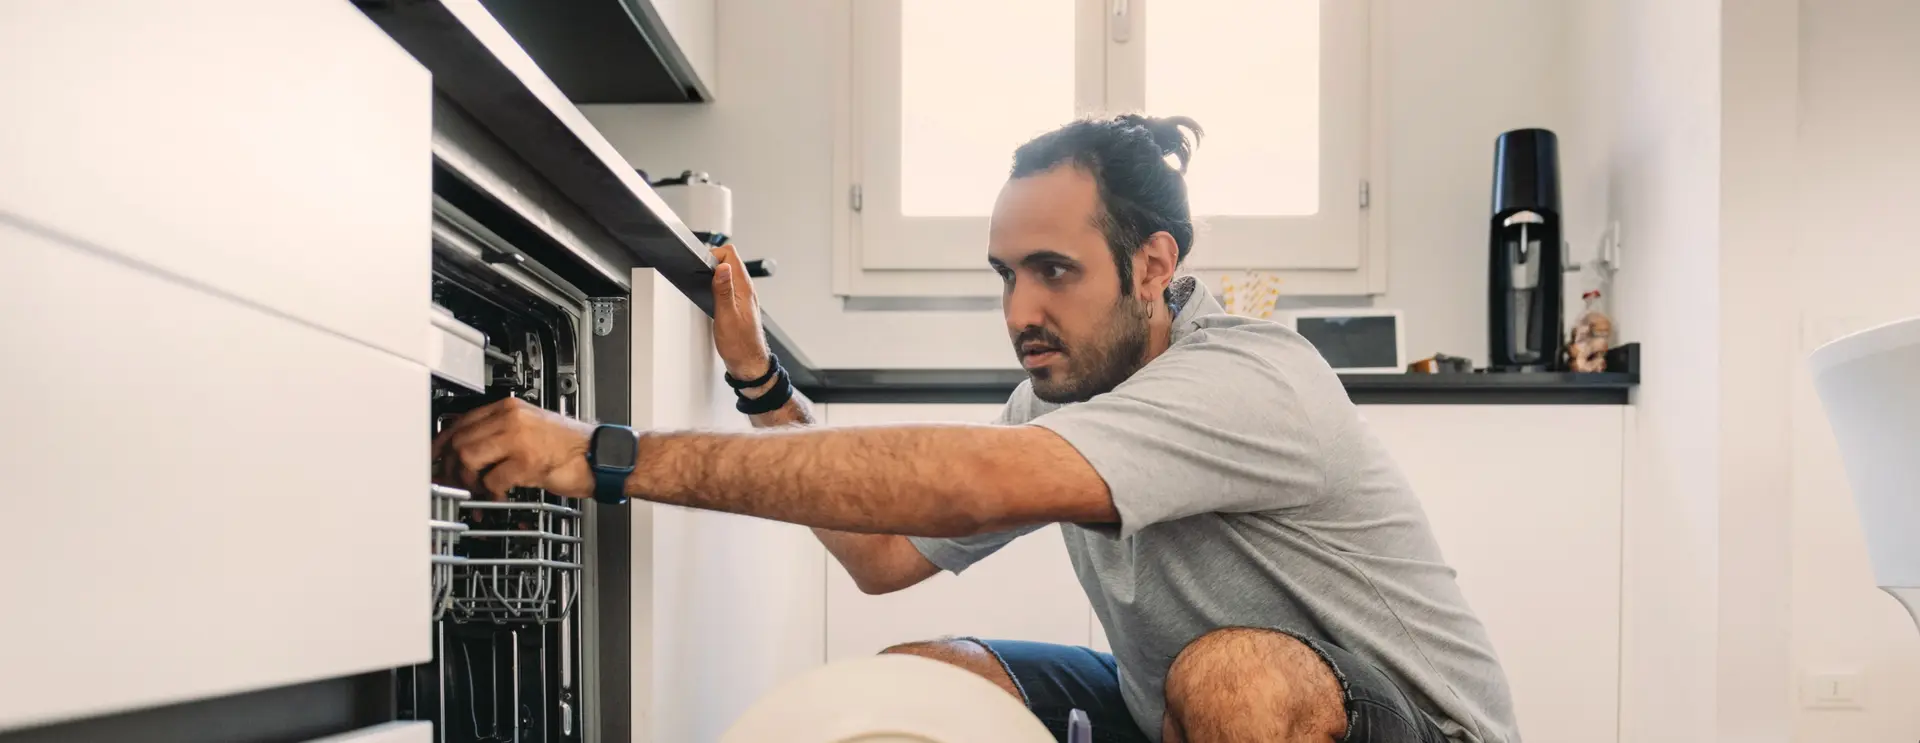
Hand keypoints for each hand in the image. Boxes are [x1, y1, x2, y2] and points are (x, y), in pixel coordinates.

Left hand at [432, 398, 596, 499]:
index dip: (441, 444)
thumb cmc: (570, 447)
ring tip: (478, 490)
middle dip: (448, 467)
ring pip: (467, 458)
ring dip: (467, 481)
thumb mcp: (531, 428)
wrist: (601, 456)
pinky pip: (491, 480)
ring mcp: (518, 439)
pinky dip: (490, 493)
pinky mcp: (527, 461)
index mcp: (509, 408)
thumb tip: (465, 452)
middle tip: (451, 483)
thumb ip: (499, 434)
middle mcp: (511, 418)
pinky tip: (498, 496)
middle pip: (458, 440)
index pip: (460, 421)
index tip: (434, 459)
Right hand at [710, 244, 773, 379]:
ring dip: (714, 274)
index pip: (731, 255)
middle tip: (700, 276)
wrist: (748, 363)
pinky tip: (710, 296)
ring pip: (727, 273)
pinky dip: (717, 286)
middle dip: (712, 263)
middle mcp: (745, 289)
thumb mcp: (726, 316)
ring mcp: (742, 296)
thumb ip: (723, 290)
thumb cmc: (739, 344)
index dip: (714, 256)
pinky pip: (727, 286)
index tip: (703, 268)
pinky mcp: (738, 304)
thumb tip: (722, 267)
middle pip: (729, 261)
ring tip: (704, 285)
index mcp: (744, 288)